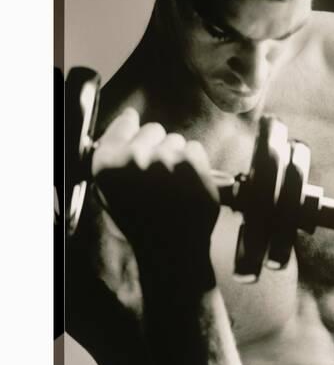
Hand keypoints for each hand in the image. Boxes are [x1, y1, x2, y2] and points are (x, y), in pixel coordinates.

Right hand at [92, 107, 219, 296]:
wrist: (171, 248)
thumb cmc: (140, 222)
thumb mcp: (111, 191)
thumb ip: (115, 153)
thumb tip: (130, 116)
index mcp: (107, 164)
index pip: (124, 124)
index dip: (135, 133)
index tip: (142, 146)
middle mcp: (133, 157)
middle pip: (153, 129)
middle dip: (157, 147)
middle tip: (159, 177)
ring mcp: (164, 159)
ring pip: (176, 140)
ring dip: (177, 157)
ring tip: (174, 186)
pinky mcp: (191, 164)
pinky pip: (195, 148)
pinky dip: (196, 164)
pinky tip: (189, 185)